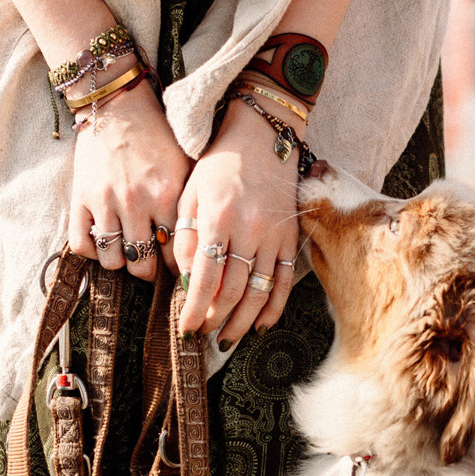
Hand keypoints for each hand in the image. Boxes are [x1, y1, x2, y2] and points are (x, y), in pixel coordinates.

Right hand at [67, 84, 190, 282]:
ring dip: (121, 262)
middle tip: (150, 265)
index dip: (177, 267)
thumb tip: (202, 242)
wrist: (117, 105)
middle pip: (143, 264)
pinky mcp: (80, 198)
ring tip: (126, 253)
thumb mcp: (185, 164)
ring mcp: (105, 202)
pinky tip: (103, 241)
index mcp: (167, 195)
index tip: (177, 268)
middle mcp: (136, 202)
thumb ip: (190, 202)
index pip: (175, 252)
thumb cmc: (156, 134)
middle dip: (149, 271)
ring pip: (112, 260)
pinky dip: (92, 251)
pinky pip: (82, 244)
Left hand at [174, 100, 301, 342]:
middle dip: (216, 319)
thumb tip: (183, 279)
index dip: (195, 309)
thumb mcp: (191, 193)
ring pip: (259, 293)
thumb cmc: (219, 163)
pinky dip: (273, 308)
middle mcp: (249, 230)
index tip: (186, 329)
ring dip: (241, 322)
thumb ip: (185, 236)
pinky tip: (259, 325)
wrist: (262, 136)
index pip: (205, 278)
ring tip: (226, 339)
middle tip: (203, 334)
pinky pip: (284, 282)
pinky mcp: (290, 238)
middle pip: (232, 291)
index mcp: (219, 218)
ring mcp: (274, 236)